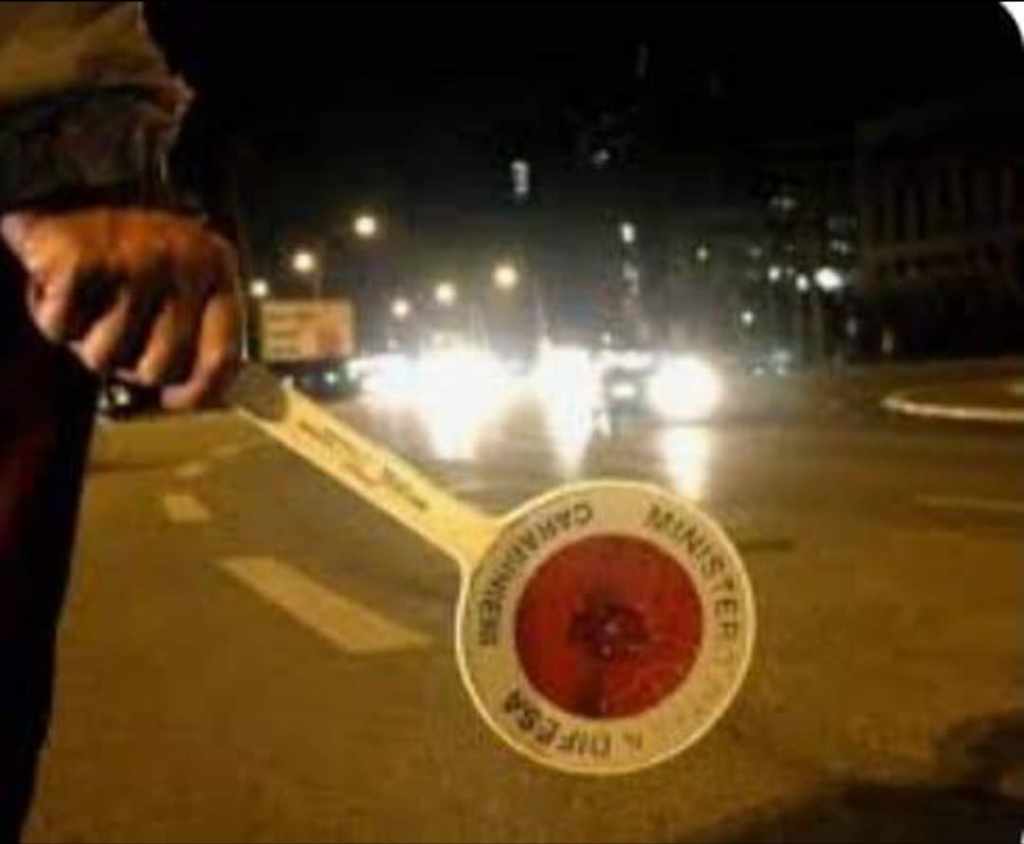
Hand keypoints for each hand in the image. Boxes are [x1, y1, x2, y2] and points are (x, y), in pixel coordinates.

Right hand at [2, 207, 240, 409]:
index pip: (222, 355)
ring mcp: (136, 263)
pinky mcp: (82, 262)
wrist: (68, 176)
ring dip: (86, 339)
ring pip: (106, 356)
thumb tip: (201, 393)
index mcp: (217, 270)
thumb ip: (196, 329)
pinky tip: (59, 285)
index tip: (177, 402)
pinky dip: (51, 315)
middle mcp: (184, 265)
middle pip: (158, 367)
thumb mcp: (180, 277)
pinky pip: (61, 329)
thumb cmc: (128, 244)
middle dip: (129, 363)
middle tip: (113, 328)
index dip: (200, 393)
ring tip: (89, 299)